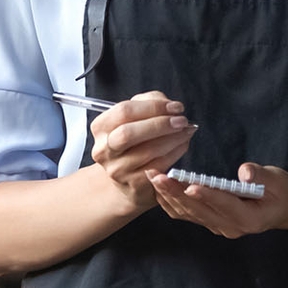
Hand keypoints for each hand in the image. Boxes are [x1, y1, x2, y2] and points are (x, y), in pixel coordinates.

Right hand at [90, 91, 196, 212]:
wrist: (127, 176)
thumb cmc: (133, 140)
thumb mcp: (134, 117)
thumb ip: (149, 103)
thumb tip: (169, 105)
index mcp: (101, 127)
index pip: (123, 111)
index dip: (152, 106)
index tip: (175, 106)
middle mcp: (104, 150)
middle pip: (128, 133)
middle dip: (160, 124)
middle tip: (181, 120)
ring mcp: (118, 169)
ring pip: (148, 150)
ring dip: (174, 138)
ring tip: (186, 130)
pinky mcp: (135, 183)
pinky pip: (160, 164)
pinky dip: (176, 151)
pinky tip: (182, 144)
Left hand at [146, 163, 287, 238]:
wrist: (284, 210)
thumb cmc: (283, 193)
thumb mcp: (279, 181)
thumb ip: (262, 176)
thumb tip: (245, 172)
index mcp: (249, 218)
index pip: (224, 204)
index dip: (207, 194)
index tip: (189, 184)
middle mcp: (230, 227)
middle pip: (199, 210)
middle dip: (176, 192)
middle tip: (157, 174)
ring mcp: (218, 227)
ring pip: (189, 213)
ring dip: (168, 195)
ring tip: (153, 177)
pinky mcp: (210, 222)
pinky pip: (187, 214)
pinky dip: (171, 201)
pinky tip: (159, 188)